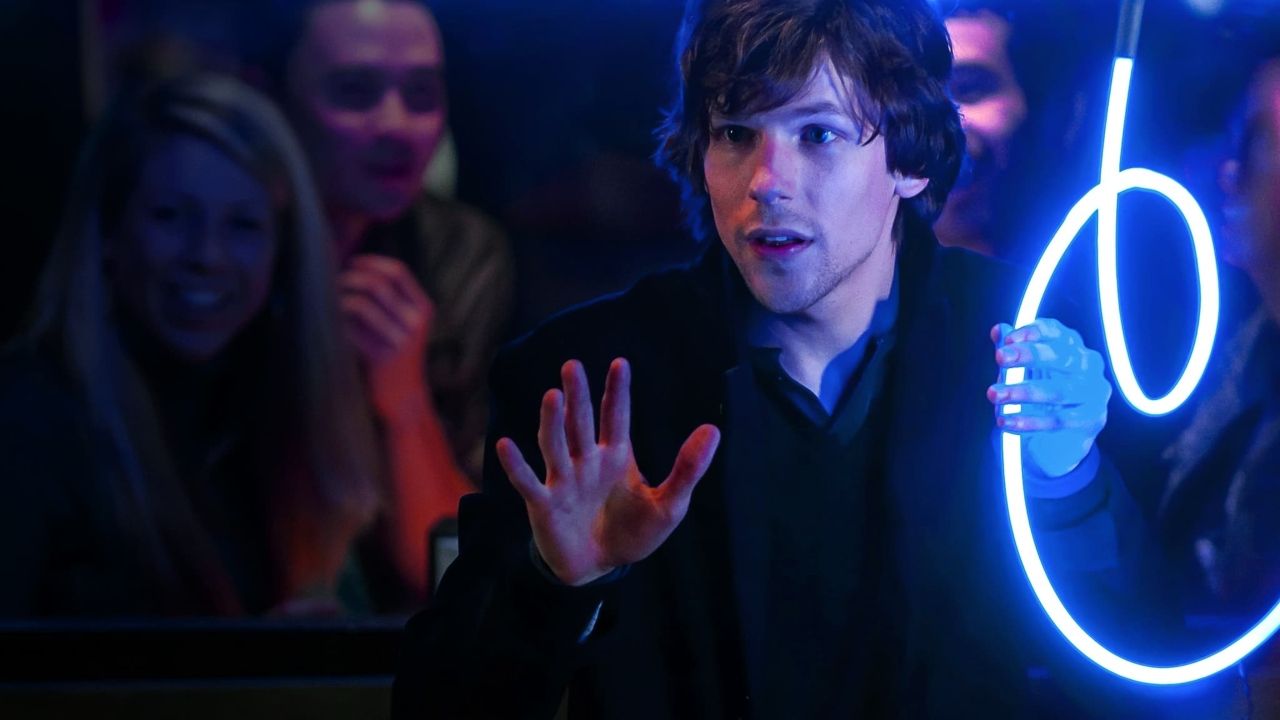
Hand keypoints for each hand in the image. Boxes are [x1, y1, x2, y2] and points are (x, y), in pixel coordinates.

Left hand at [339, 254, 434, 424]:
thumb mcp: (405, 323)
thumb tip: (356, 267)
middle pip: (378, 285)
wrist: (404, 395)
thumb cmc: (396, 353)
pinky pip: (351, 330)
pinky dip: (337, 322)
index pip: (398, 272)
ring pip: (362, 306)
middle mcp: (415, 322)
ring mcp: (400, 340)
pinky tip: (329, 323)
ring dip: (339, 299)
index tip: (351, 262)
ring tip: (328, 302)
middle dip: (350, 279)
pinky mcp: (382, 357)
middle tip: (333, 283)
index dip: (372, 263)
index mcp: (423, 308)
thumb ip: (391, 298)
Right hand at [496, 358, 720, 585]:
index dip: (616, 392)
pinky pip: (528, 483)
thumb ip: (687, 469)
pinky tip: (505, 445)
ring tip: (552, 396)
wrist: (600, 568)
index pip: (616, 417)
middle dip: (577, 396)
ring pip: (555, 446)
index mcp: (616, 456)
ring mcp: (563, 480)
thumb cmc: (633, 532)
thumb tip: (713, 429)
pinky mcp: (544, 504)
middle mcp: (586, 461)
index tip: (620, 363)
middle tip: (572, 366)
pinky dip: (517, 466)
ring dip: (552, 422)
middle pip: (580, 422)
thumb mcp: (669, 504)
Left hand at [987, 319, 1111, 476]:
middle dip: (1030, 355)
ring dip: (1023, 392)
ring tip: (994, 394)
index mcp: (1071, 345)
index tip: (1007, 339)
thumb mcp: (1025, 368)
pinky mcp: (1092, 418)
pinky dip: (1030, 422)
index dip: (1032, 333)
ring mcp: (1094, 391)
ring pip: (1059, 390)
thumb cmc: (1041, 388)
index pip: (1055, 331)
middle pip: (1062, 356)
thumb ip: (1012, 349)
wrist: (1062, 430)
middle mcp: (1088, 364)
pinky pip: (1059, 420)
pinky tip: (1005, 421)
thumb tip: (998, 330)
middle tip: (999, 357)